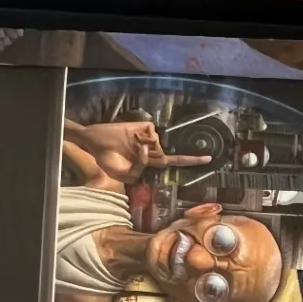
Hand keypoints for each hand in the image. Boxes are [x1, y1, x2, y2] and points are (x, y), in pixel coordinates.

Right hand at [68, 120, 210, 183]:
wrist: (94, 143)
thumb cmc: (107, 160)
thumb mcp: (124, 174)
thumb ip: (140, 169)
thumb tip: (149, 151)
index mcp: (148, 161)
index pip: (173, 161)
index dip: (190, 160)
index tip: (208, 159)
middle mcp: (152, 149)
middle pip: (165, 156)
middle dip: (160, 158)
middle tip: (137, 152)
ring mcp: (149, 137)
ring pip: (157, 146)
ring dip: (143, 149)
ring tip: (129, 144)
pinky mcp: (144, 126)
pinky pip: (151, 135)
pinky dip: (142, 138)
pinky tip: (131, 137)